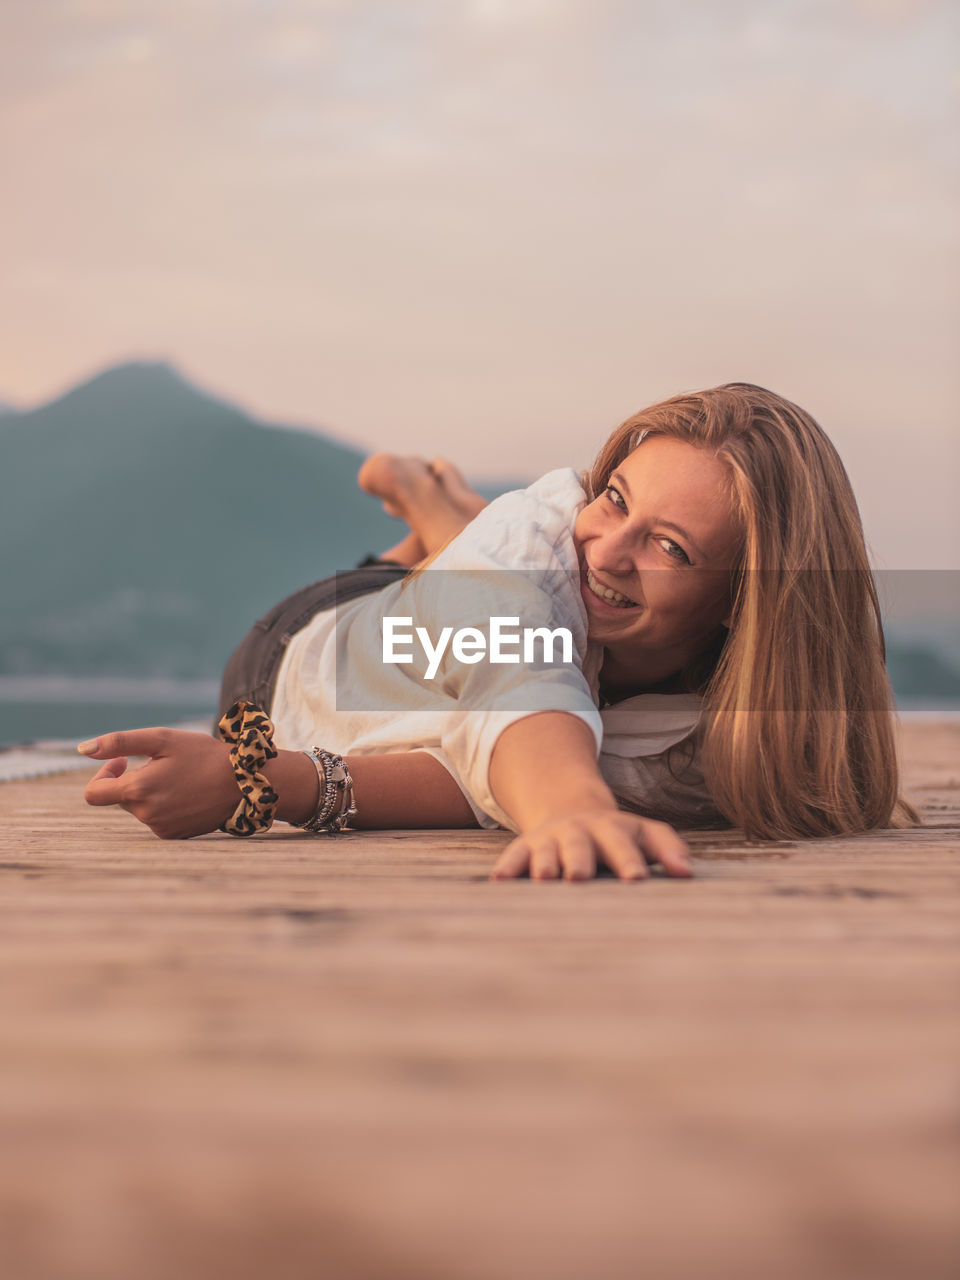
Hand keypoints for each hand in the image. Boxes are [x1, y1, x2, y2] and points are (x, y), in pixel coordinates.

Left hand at [80, 728, 238, 838]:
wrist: (244, 782)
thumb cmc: (203, 755)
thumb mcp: (162, 739)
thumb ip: (119, 742)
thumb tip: (82, 750)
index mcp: (138, 789)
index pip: (93, 794)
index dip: (102, 775)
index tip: (122, 762)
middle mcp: (145, 814)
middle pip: (120, 798)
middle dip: (134, 779)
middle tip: (164, 763)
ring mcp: (160, 828)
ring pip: (140, 808)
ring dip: (151, 792)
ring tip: (181, 778)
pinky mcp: (174, 835)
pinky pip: (157, 818)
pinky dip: (165, 805)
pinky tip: (188, 793)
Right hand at [490, 809, 692, 881]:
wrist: (572, 811)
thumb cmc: (619, 836)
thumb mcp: (645, 834)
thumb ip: (669, 850)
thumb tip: (688, 873)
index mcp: (614, 830)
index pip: (624, 844)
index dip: (630, 860)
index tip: (637, 879)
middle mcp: (581, 832)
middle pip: (581, 846)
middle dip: (580, 860)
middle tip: (580, 877)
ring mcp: (553, 839)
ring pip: (547, 851)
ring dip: (545, 863)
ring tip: (544, 878)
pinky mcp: (528, 847)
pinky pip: (515, 856)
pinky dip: (509, 867)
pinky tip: (500, 881)